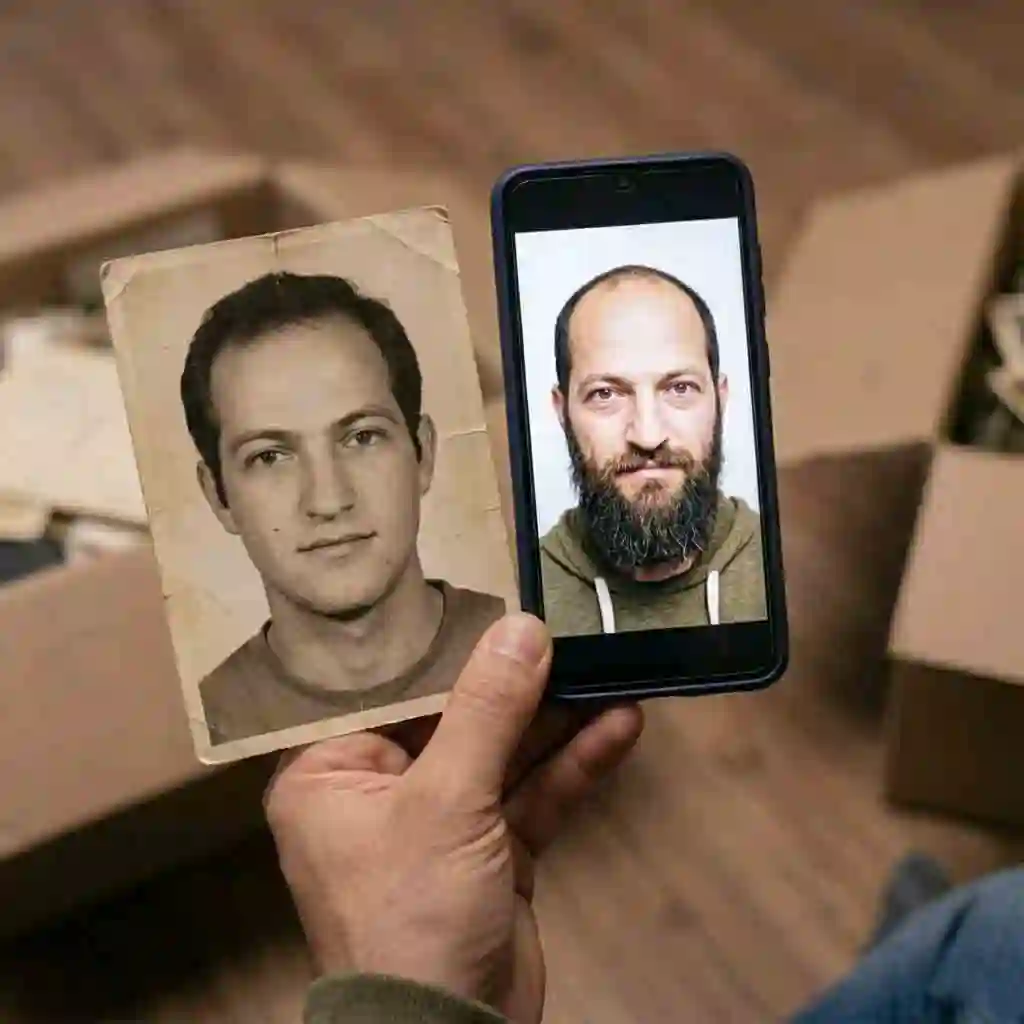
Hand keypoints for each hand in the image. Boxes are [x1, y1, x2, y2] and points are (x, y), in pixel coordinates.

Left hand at [264, 612, 642, 1022]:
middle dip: (519, 683)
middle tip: (570, 630)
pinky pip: (531, 796)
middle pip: (456, 716)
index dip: (443, 644)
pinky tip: (621, 727)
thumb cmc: (412, 914)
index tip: (494, 596)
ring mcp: (441, 822)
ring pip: (503, 754)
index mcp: (331, 772)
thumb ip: (488, 710)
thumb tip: (522, 626)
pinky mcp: (491, 852)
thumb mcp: (447, 801)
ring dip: (558, 720)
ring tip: (612, 668)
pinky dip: (573, 766)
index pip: (388, 688)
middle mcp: (381, 790)